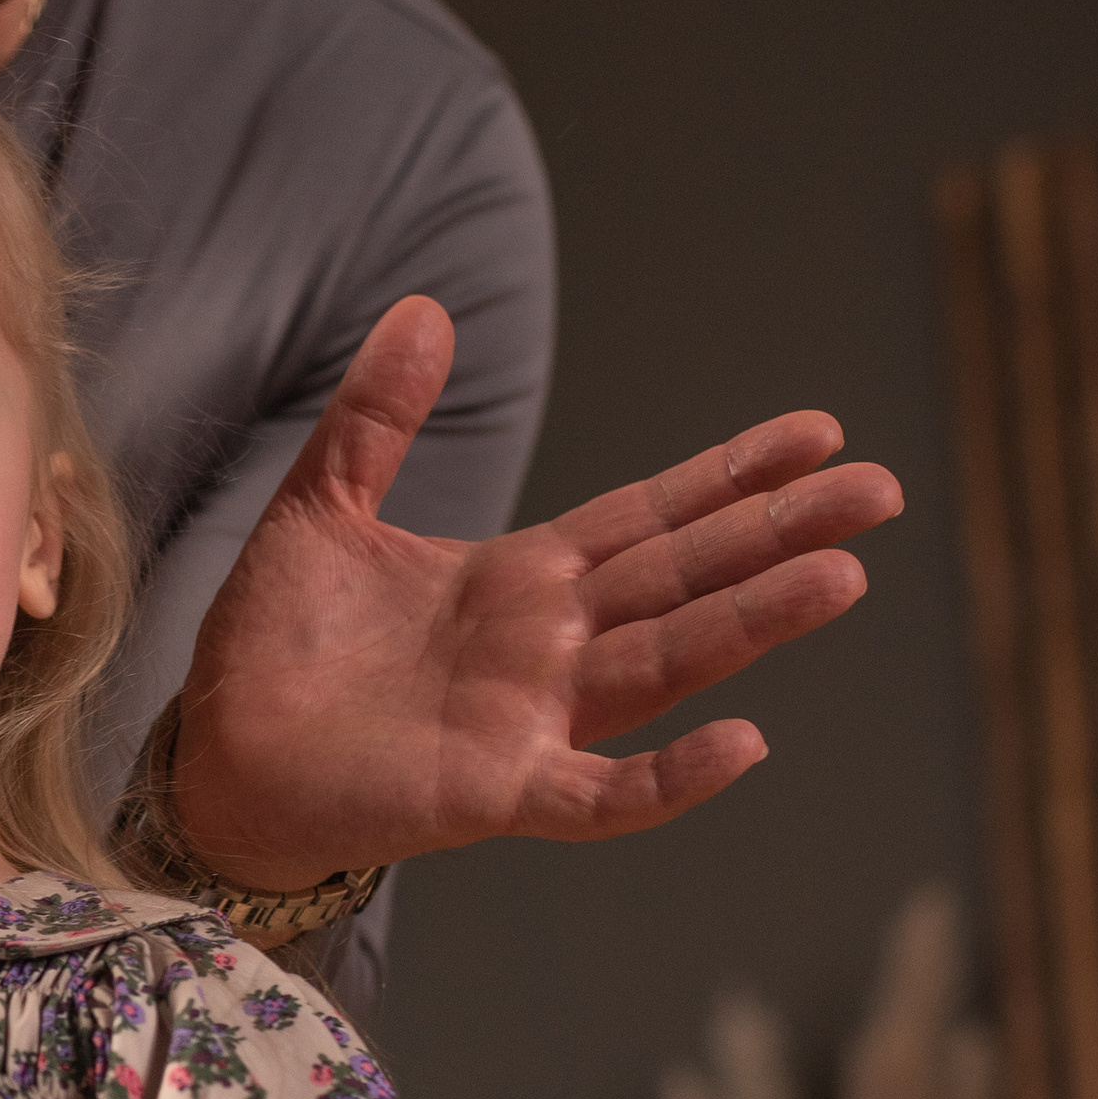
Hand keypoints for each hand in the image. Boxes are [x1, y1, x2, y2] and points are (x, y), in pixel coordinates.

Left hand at [174, 296, 903, 883]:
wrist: (217, 757)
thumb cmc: (274, 649)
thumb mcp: (322, 504)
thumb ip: (377, 416)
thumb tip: (424, 307)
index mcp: (518, 580)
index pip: (646, 517)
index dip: (728, 476)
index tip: (817, 434)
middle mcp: (546, 647)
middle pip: (683, 578)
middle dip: (776, 533)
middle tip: (880, 488)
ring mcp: (531, 720)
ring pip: (666, 664)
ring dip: (752, 623)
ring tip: (842, 575)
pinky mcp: (495, 790)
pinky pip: (603, 791)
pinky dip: (671, 777)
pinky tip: (745, 743)